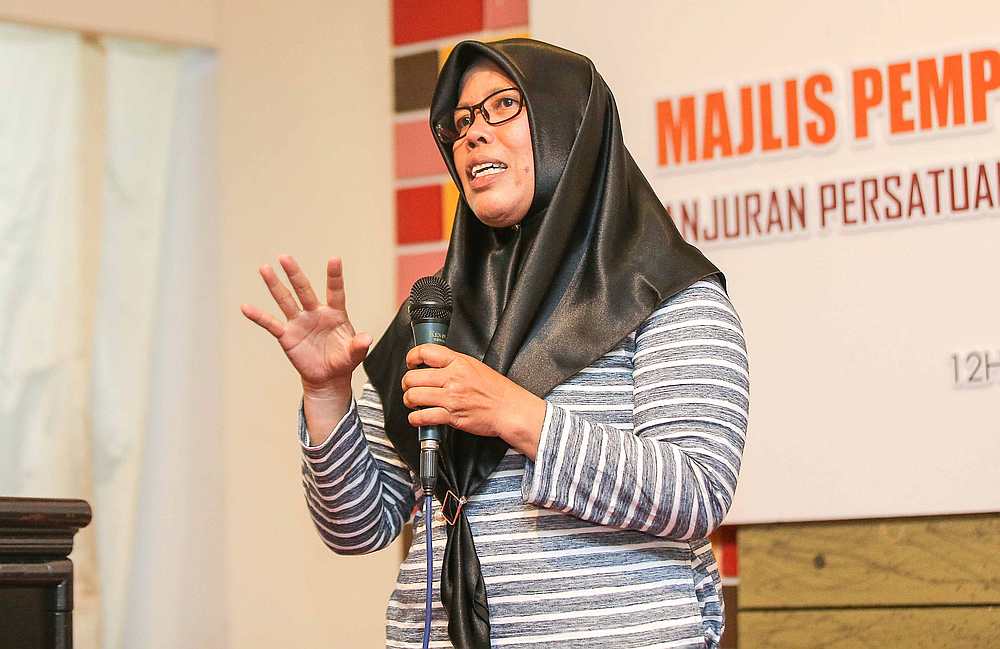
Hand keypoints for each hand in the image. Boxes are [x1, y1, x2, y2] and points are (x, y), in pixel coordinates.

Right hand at [241, 256, 370, 423]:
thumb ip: (359, 345)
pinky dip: (259, 316)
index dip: (334, 276)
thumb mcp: (355, 354)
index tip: (335, 259)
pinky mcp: (287, 335)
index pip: (335, 292)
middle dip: (295, 273)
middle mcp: (316, 313)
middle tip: (284, 257)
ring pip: (286, 300)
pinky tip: (246, 307)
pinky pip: (271, 324)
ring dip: (275, 285)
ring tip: (264, 268)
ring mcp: (300, 322)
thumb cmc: (343, 360)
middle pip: (304, 289)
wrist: (328, 376)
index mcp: (335, 313)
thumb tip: (366, 339)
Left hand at [402, 344, 545, 459]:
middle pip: (414, 377)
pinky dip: (415, 419)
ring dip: (408, 400)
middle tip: (409, 386)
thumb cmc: (497, 390)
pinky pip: (424, 417)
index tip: (410, 362)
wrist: (510, 410)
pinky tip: (417, 418)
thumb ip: (455, 363)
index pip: (426, 352)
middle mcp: (453, 378)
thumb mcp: (476, 366)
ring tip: (412, 402)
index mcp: (459, 362)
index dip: (412, 356)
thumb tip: (435, 364)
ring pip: (414, 396)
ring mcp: (451, 398)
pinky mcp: (452, 416)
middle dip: (406, 383)